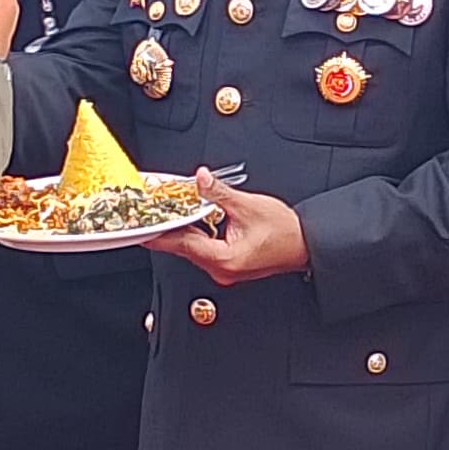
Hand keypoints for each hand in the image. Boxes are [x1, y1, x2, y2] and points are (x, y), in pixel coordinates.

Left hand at [152, 171, 307, 281]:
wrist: (306, 244)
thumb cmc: (285, 232)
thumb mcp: (248, 206)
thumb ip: (218, 193)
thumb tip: (200, 180)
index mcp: (224, 259)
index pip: (182, 244)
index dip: (160, 233)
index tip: (142, 227)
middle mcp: (222, 269)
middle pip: (185, 247)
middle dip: (170, 227)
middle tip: (153, 212)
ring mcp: (225, 269)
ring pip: (194, 248)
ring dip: (184, 230)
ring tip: (172, 212)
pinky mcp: (230, 264)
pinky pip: (206, 249)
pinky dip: (198, 234)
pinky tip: (195, 221)